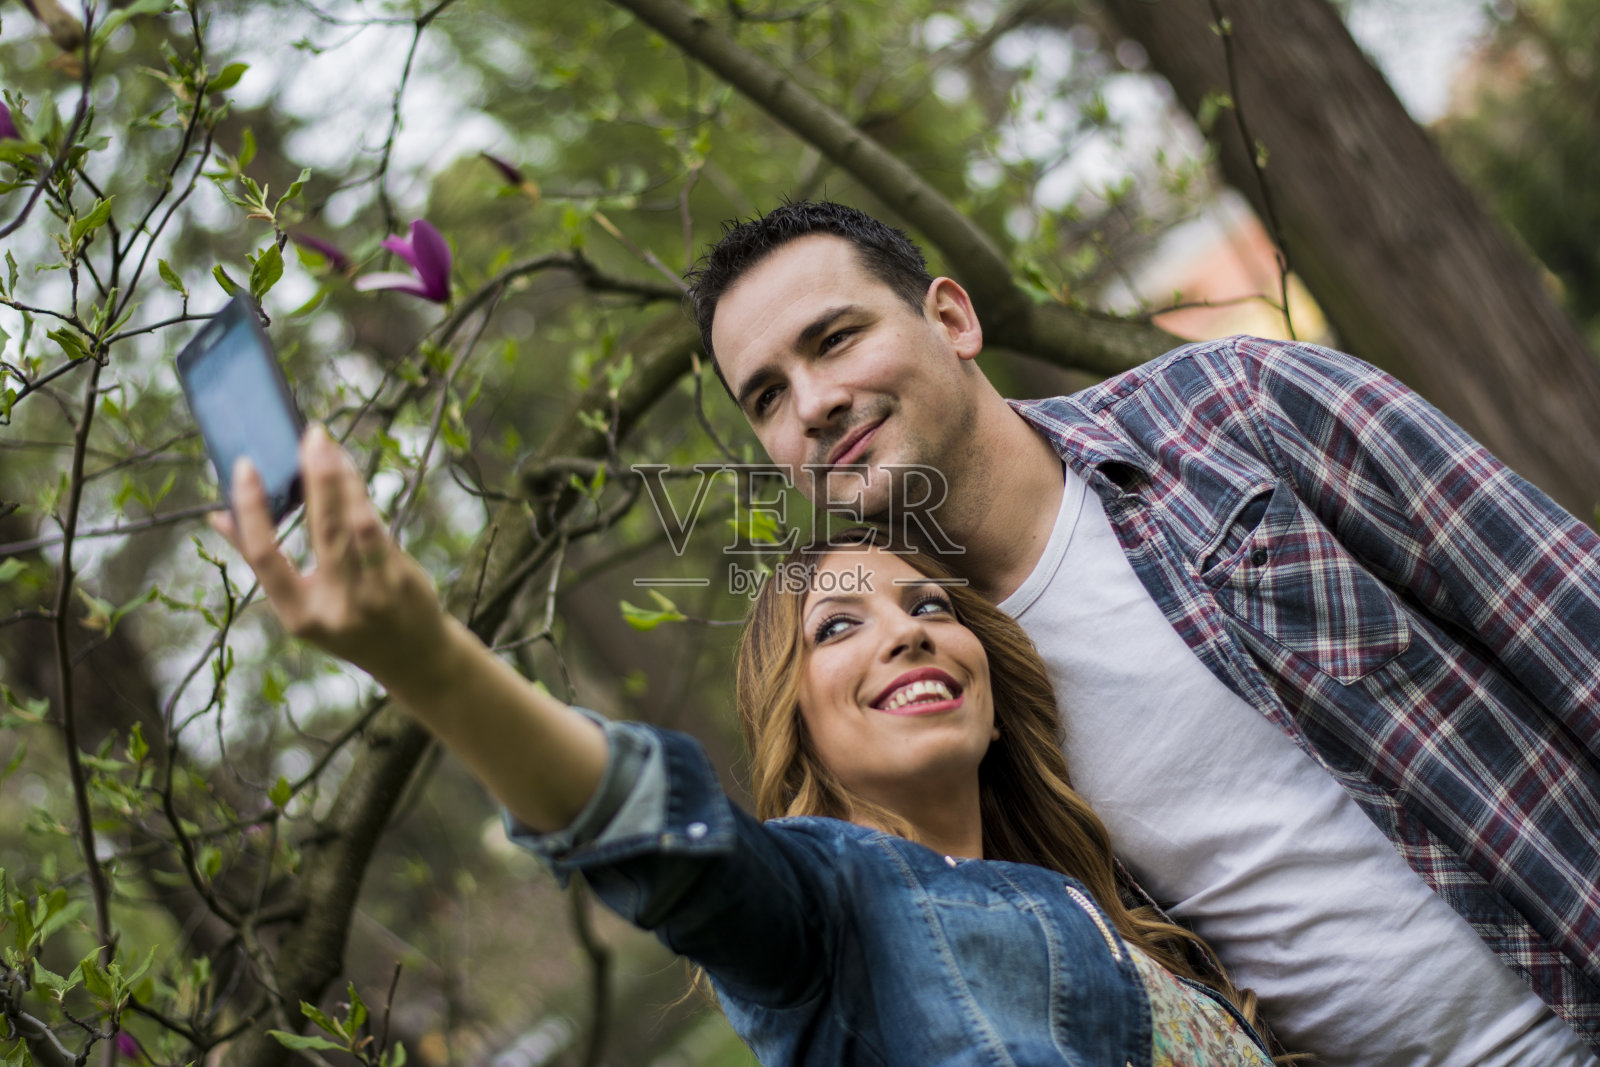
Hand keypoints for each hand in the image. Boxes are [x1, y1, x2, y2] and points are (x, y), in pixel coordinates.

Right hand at [210, 425, 449, 689]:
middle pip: (322, 532)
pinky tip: (349, 471)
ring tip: (329, 446)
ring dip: (344, 480)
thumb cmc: (345, 622)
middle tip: (309, 436)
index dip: (252, 510)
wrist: (411, 656)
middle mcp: (336, 607)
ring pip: (358, 524)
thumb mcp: (299, 606)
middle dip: (316, 479)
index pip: (265, 557)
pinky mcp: (402, 579)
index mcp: (298, 616)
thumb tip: (217, 516)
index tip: (245, 467)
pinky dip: (362, 495)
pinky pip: (379, 528)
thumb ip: (262, 562)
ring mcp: (374, 594)